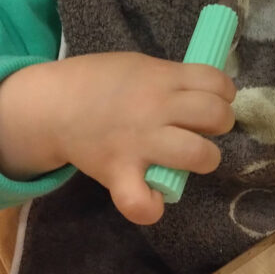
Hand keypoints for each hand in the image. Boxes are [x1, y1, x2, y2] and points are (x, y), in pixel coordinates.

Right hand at [0, 54, 233, 225]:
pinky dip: (150, 206)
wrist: (51, 104)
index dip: (223, 93)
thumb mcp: (139, 67)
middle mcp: (155, 108)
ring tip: (187, 158)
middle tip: (200, 129)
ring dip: (203, 159)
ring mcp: (139, 143)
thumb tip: (211, 94)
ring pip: (198, 155)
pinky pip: (140, 201)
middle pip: (216, 115)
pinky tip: (152, 196)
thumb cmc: (100, 85)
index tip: (212, 100)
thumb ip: (172, 80)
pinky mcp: (118, 172)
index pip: (216, 81)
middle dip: (219, 123)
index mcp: (161, 79)